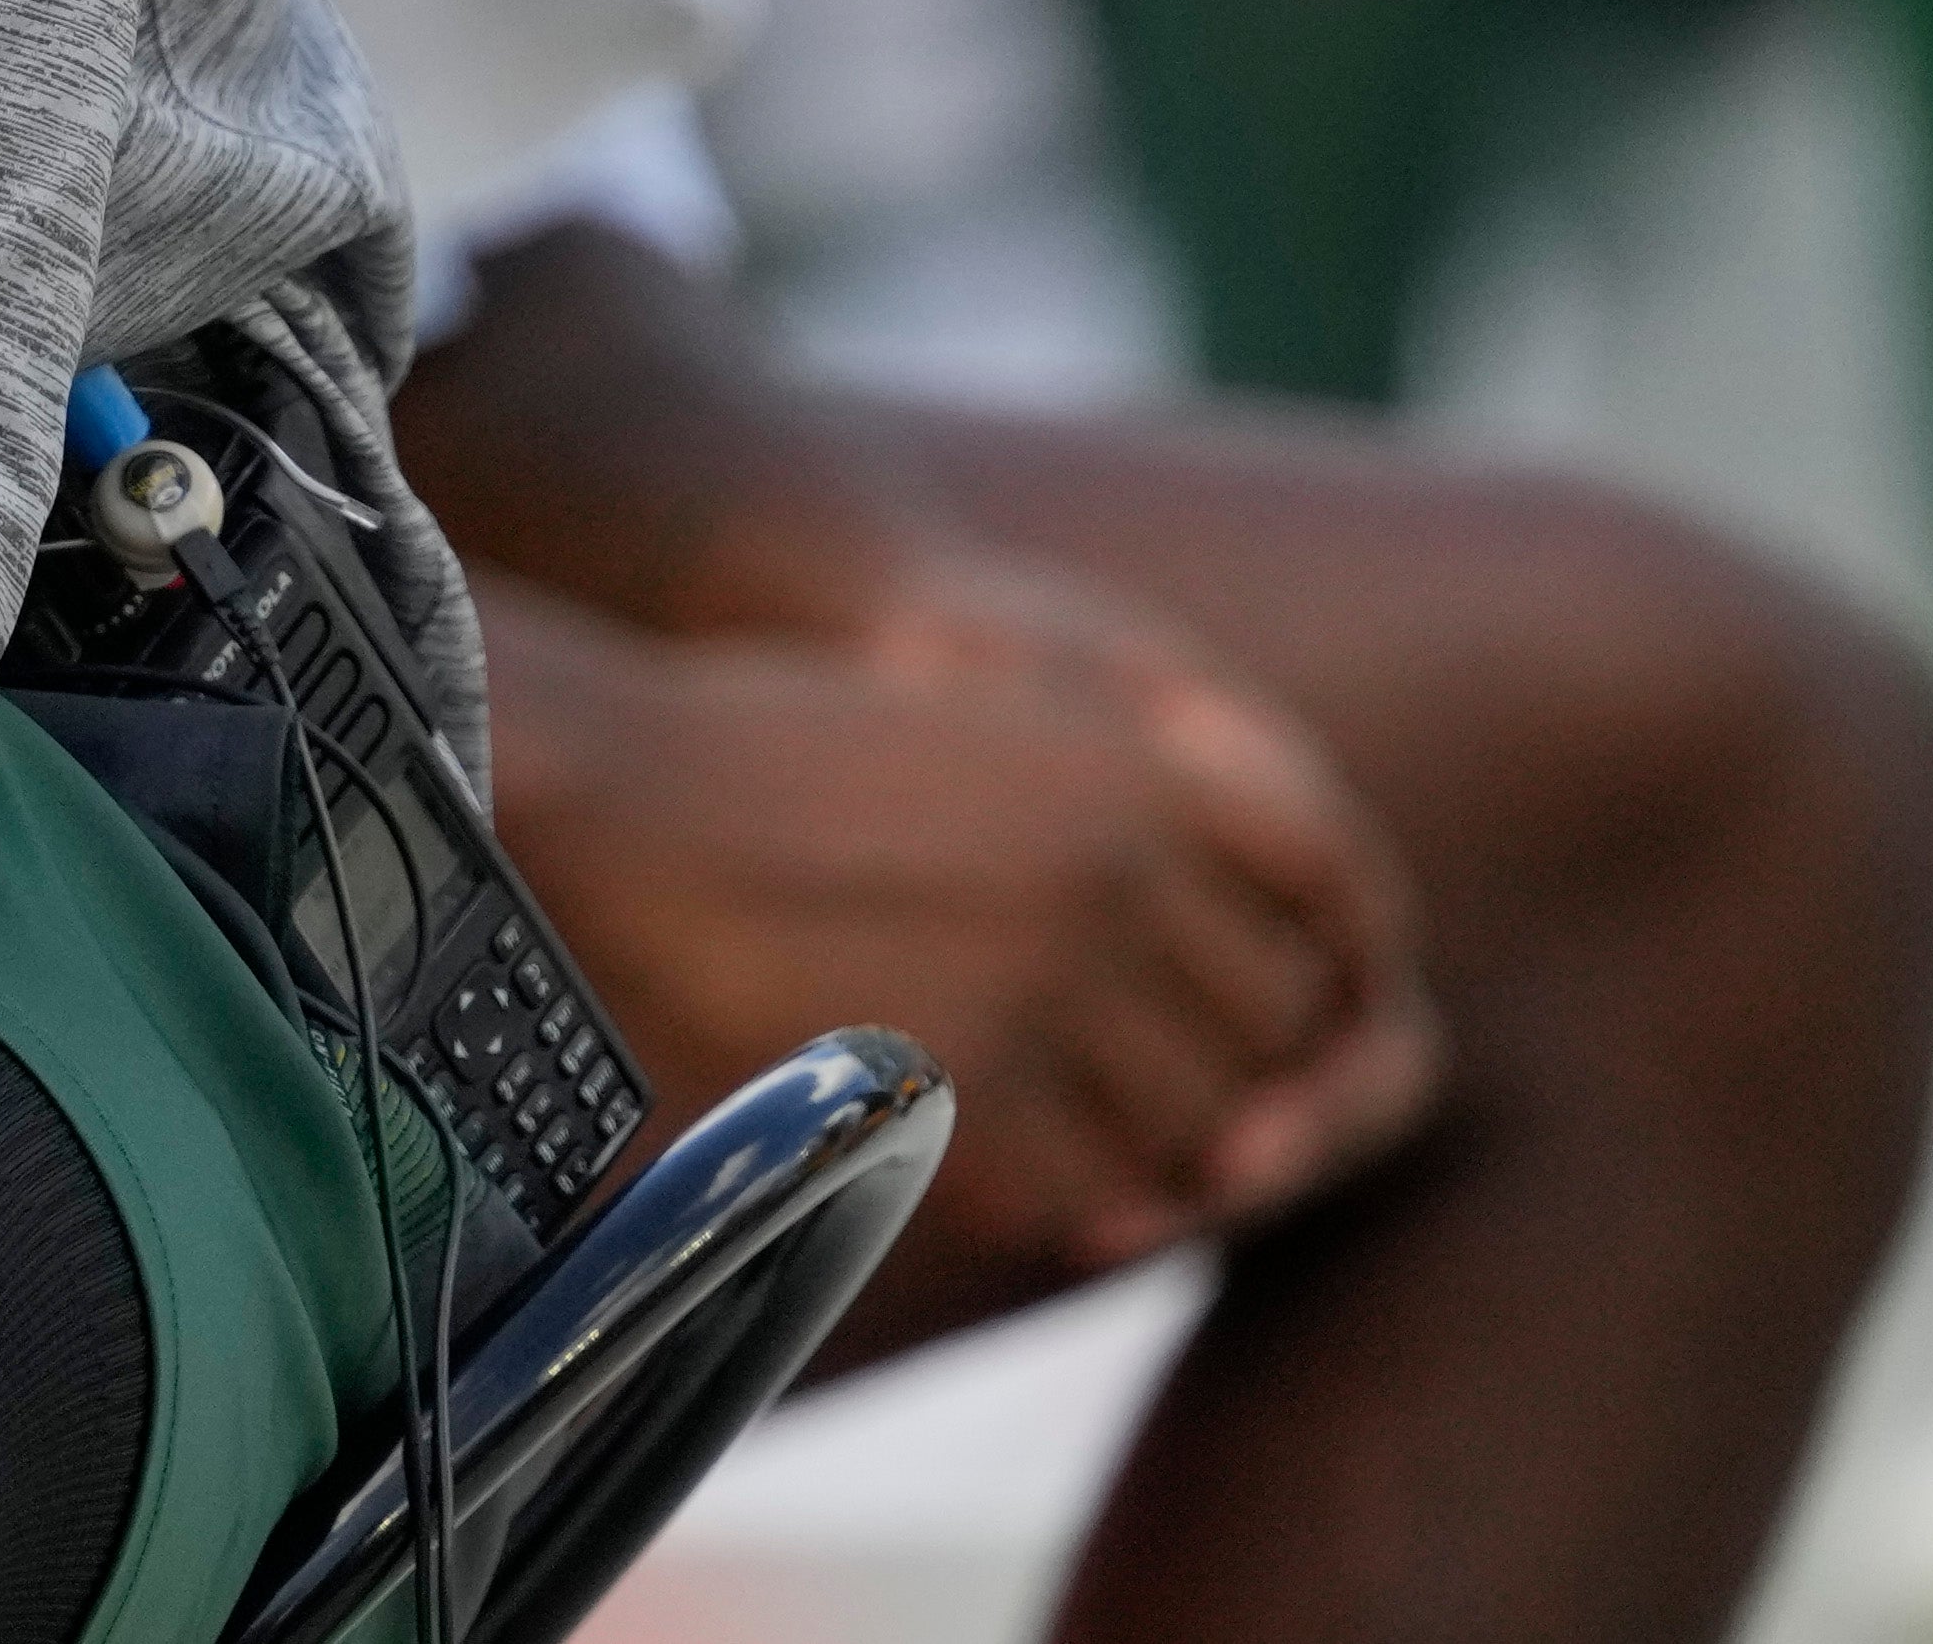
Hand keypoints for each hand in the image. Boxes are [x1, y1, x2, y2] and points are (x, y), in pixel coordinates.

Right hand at [485, 537, 1446, 1281]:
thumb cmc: (766, 761)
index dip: (1283, 976)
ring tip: (1016, 1117)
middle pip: (1272, 1028)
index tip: (1229, 1017)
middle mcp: (1128, 871)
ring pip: (1188, 1130)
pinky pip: (1075, 1198)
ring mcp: (1058, 985)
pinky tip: (942, 1139)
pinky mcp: (974, 1088)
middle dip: (1216, 1073)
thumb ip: (1129, 829)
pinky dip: (1030, 1199)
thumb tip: (1265, 971)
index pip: (1325, 902)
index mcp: (1143, 767)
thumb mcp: (987, 732)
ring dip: (1128, 1148)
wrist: (607, 791)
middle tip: (1109, 1091)